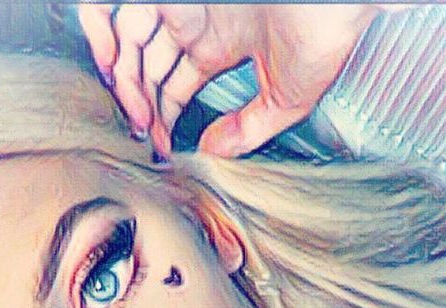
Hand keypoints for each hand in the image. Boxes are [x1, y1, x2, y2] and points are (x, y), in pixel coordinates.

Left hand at [78, 3, 401, 158]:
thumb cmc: (325, 29)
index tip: (163, 144)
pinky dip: (107, 38)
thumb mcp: (286, 99)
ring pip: (130, 40)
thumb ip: (248, 130)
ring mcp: (184, 0)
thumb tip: (213, 153)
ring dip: (126, 81)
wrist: (338, 0)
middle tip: (146, 134)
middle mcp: (199, 19)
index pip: (175, 84)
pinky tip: (117, 73)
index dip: (164, 116)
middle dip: (142, 104)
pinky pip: (119, 10)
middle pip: (148, 64)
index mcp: (223, 43)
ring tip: (135, 114)